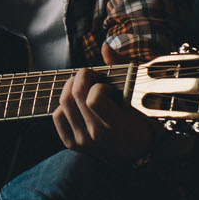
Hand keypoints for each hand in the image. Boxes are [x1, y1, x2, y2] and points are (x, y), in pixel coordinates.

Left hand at [52, 50, 156, 164]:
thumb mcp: (138, 97)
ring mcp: (82, 141)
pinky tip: (77, 103)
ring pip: (63, 103)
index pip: (93, 98)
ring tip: (84, 86)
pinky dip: (63, 105)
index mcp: (115, 125)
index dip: (97, 84)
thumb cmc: (141, 120)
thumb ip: (122, 69)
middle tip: (91, 75)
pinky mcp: (72, 144)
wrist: (137, 153)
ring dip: (71, 88)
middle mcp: (96, 135)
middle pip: (74, 96)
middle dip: (81, 77)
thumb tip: (105, 46)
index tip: (106, 84)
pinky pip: (57, 116)